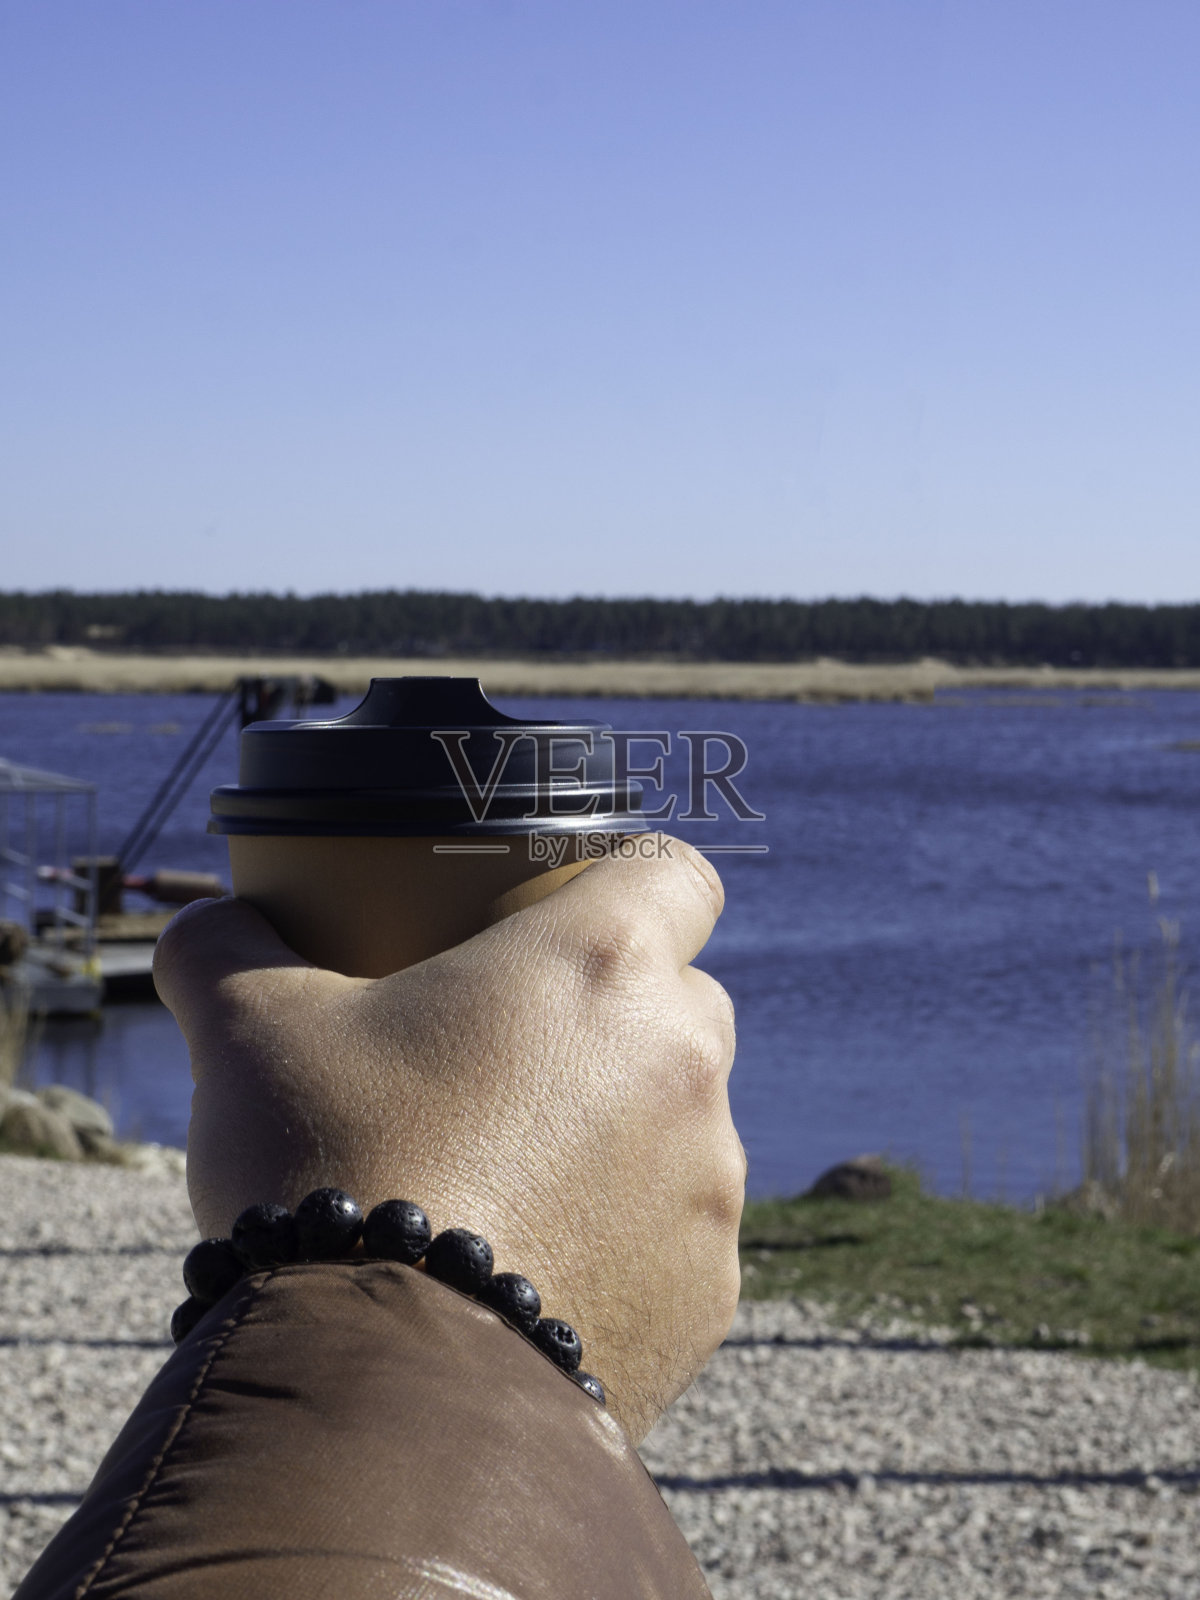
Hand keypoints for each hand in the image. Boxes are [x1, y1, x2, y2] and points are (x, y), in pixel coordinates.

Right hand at [153, 835, 743, 1441]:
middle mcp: (684, 1062)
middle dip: (613, 1017)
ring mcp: (709, 1185)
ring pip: (683, 1124)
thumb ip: (226, 948)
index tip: (566, 918)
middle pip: (681, 1003)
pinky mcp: (706, 1296)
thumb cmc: (327, 1167)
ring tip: (506, 1182)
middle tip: (510, 1057)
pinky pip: (677, 1240)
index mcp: (601, 964)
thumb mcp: (248, 1030)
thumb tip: (200, 924)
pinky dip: (624, 1243)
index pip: (675, 875)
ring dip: (618, 1134)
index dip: (627, 882)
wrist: (376, 1391)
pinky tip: (533, 1273)